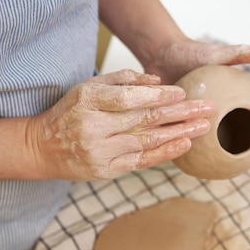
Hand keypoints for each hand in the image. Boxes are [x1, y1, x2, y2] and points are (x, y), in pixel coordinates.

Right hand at [27, 69, 214, 180]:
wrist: (43, 147)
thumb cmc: (71, 112)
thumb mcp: (88, 87)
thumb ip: (121, 79)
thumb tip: (157, 81)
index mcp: (88, 101)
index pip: (129, 98)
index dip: (158, 96)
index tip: (183, 93)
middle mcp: (94, 127)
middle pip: (145, 119)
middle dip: (180, 113)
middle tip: (207, 107)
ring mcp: (100, 151)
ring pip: (148, 140)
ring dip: (180, 132)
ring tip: (203, 126)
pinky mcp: (106, 170)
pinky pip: (142, 161)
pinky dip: (165, 152)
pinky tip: (185, 144)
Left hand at [143, 38, 249, 162]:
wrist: (160, 54)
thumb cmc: (190, 52)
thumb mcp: (216, 54)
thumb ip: (240, 53)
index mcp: (237, 99)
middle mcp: (224, 113)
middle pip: (242, 137)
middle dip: (249, 154)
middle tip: (249, 167)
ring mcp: (203, 121)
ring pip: (217, 145)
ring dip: (223, 159)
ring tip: (223, 173)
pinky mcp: (181, 125)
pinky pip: (189, 141)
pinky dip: (193, 153)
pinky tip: (191, 166)